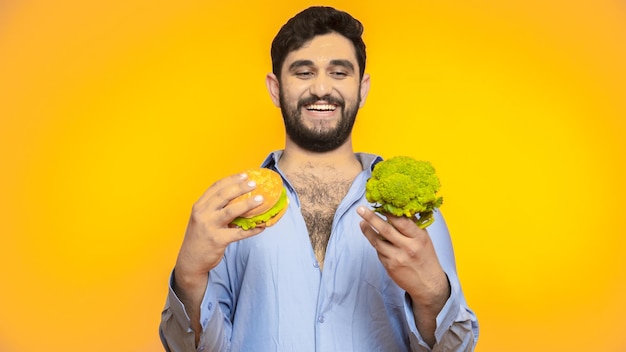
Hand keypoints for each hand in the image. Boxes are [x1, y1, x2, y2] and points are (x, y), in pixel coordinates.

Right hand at [174, 172, 265, 289]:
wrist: (191, 260)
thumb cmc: (200, 237)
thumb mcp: (202, 218)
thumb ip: (215, 208)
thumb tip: (239, 198)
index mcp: (199, 206)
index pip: (216, 187)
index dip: (231, 179)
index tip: (245, 175)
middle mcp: (203, 214)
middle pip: (224, 195)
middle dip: (240, 187)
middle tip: (254, 183)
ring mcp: (209, 227)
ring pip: (231, 211)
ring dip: (248, 204)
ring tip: (261, 199)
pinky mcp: (218, 240)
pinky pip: (239, 233)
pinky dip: (252, 229)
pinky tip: (261, 226)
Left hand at [357, 206, 448, 307]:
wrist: (428, 284)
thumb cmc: (426, 257)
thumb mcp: (424, 239)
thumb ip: (412, 226)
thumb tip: (399, 208)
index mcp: (419, 238)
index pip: (402, 222)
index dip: (389, 212)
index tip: (379, 204)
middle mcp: (408, 248)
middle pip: (385, 230)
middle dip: (371, 218)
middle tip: (360, 209)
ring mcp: (397, 258)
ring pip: (377, 242)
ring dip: (367, 231)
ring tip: (362, 223)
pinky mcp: (389, 267)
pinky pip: (379, 252)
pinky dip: (375, 243)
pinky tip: (373, 238)